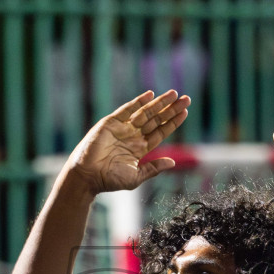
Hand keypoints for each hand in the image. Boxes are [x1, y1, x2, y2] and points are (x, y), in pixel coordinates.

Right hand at [67, 90, 190, 194]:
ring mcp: (122, 128)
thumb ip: (153, 168)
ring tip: (174, 94)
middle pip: (156, 120)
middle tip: (186, 99)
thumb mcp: (136, 177)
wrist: (87, 176)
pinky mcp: (111, 123)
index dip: (172, 122)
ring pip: (145, 112)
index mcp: (140, 149)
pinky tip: (150, 95)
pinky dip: (138, 102)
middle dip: (170, 109)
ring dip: (159, 103)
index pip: (160, 132)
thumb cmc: (109, 180)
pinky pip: (126, 110)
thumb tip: (173, 162)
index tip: (184, 113)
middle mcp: (133, 136)